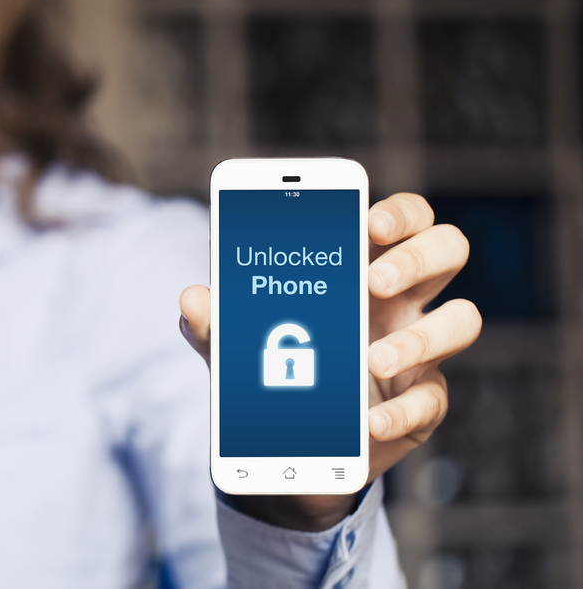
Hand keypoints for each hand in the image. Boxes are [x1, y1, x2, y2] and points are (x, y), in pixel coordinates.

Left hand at [179, 192, 481, 530]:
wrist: (289, 443)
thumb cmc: (272, 366)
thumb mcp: (238, 343)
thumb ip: (217, 321)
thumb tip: (192, 297)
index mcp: (363, 266)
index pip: (404, 218)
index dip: (399, 211)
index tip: (369, 220)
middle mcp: (402, 301)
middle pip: (448, 249)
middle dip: (417, 257)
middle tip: (372, 282)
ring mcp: (419, 350)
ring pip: (462, 320)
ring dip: (419, 338)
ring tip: (369, 360)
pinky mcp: (421, 404)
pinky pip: (433, 399)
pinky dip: (402, 411)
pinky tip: (368, 422)